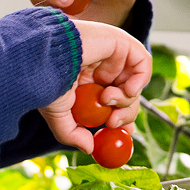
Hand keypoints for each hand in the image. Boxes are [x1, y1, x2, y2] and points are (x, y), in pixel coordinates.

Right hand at [40, 20, 150, 152]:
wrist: (47, 58)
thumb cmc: (46, 79)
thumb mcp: (58, 115)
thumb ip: (72, 134)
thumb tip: (88, 148)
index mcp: (87, 82)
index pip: (113, 102)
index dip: (121, 119)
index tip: (123, 133)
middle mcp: (101, 67)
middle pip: (127, 96)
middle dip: (124, 114)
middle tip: (112, 123)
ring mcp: (112, 54)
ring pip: (134, 84)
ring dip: (125, 100)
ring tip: (106, 98)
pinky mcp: (122, 42)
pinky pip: (143, 63)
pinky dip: (139, 81)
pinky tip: (124, 89)